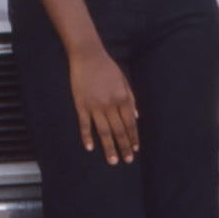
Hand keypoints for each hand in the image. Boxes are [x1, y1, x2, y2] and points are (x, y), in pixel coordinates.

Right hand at [68, 43, 138, 162]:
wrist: (88, 56)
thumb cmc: (107, 67)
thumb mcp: (124, 81)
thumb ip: (131, 100)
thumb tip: (137, 118)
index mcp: (123, 98)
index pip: (130, 123)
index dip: (133, 137)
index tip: (135, 150)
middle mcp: (111, 104)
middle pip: (119, 130)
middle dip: (124, 147)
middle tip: (127, 161)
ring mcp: (95, 106)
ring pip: (104, 131)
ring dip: (109, 147)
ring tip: (113, 161)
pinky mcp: (81, 105)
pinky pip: (85, 124)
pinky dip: (87, 137)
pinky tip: (90, 148)